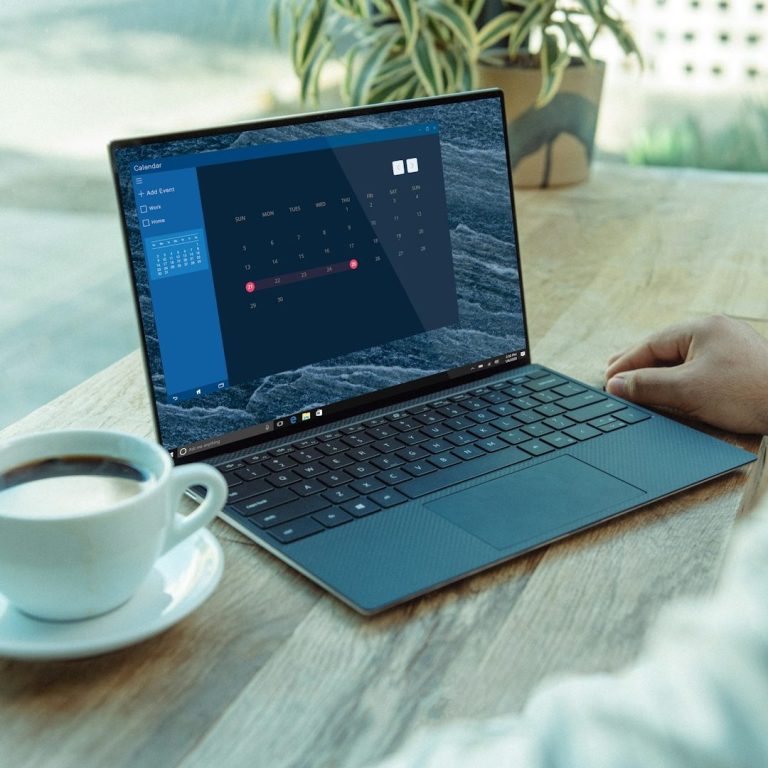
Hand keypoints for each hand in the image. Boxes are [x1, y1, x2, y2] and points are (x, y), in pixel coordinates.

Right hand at [604, 315, 767, 433]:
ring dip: (657, 372)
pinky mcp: (740, 366)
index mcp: (702, 327)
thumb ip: (646, 385)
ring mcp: (730, 347)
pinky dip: (678, 378)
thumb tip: (615, 385)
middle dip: (638, 364)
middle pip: (665, 347)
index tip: (607, 380)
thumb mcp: (687, 390)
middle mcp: (717, 331)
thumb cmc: (747, 395)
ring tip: (636, 384)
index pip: (651, 344)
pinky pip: (698, 367)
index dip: (626, 364)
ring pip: (681, 358)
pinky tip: (669, 389)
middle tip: (612, 376)